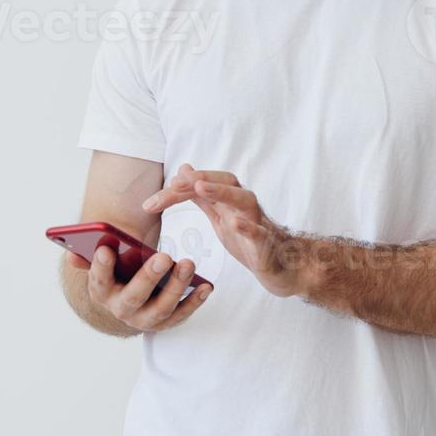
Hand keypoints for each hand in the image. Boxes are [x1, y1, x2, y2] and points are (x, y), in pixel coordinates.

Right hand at [67, 244, 211, 333]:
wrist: (133, 299)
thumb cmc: (119, 273)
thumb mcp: (104, 265)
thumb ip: (90, 257)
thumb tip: (71, 254)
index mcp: (102, 292)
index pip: (99, 281)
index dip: (101, 267)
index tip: (106, 249)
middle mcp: (122, 310)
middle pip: (134, 296)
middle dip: (148, 277)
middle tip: (163, 256)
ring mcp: (145, 319)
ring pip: (161, 308)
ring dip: (176, 286)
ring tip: (188, 263)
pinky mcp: (166, 322)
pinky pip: (182, 314)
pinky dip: (195, 301)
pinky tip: (206, 286)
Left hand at [142, 163, 305, 297]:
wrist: (280, 266)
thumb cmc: (248, 240)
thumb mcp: (220, 216)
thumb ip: (202, 195)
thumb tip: (184, 169)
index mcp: (230, 200)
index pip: (204, 184)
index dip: (181, 187)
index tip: (155, 197)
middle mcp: (244, 205)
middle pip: (226, 182)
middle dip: (200, 179)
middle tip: (176, 181)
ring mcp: (258, 223)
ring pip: (244, 200)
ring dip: (222, 191)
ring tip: (201, 188)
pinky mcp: (267, 245)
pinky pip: (260, 233)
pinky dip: (249, 227)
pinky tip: (236, 223)